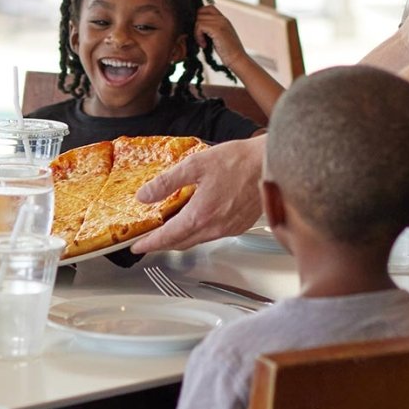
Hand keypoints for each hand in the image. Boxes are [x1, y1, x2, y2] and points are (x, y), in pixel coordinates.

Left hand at [131, 135, 265, 252]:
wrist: (270, 163)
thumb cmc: (238, 162)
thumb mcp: (195, 165)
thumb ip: (166, 183)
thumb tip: (144, 195)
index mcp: (200, 215)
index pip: (168, 236)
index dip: (150, 243)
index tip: (137, 247)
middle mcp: (215, 227)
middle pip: (182, 243)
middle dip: (163, 244)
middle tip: (150, 240)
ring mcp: (229, 229)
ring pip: (198, 240)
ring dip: (182, 238)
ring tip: (171, 229)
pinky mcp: (240, 225)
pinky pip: (214, 235)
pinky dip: (201, 232)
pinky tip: (199, 220)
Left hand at [194, 5, 246, 66]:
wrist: (237, 59)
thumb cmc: (227, 52)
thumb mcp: (218, 37)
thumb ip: (210, 29)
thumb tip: (194, 27)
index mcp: (223, 19)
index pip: (206, 8)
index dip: (199, 17)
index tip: (199, 31)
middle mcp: (222, 18)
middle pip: (200, 12)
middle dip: (195, 25)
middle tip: (199, 37)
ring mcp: (220, 22)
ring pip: (198, 19)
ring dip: (196, 32)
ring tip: (203, 43)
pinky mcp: (217, 29)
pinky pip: (199, 26)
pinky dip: (198, 36)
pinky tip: (204, 45)